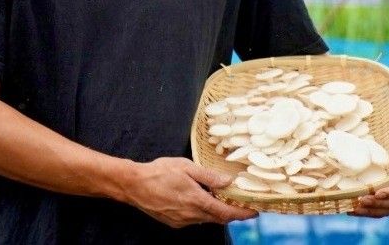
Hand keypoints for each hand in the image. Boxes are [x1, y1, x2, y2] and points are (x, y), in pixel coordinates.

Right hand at [126, 157, 258, 227]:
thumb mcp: (186, 167)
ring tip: (222, 198)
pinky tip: (200, 200)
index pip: (226, 213)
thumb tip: (229, 181)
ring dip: (216, 211)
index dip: (242, 214)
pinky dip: (202, 212)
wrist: (134, 185)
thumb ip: (209, 176)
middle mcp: (191, 215)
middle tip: (242, 204)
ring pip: (206, 219)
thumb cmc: (159, 172)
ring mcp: (182, 220)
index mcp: (197, 201)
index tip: (255, 212)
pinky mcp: (174, 222)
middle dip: (232, 213)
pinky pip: (194, 219)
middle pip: (218, 218)